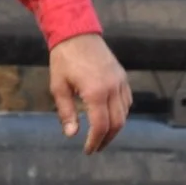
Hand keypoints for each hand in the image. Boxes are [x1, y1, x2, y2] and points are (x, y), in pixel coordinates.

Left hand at [49, 32, 130, 154]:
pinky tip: (109, 118)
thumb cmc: (64, 60)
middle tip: (95, 148)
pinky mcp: (122, 77)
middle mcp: (113, 88)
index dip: (95, 141)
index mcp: (96, 92)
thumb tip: (72, 134)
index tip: (88, 150)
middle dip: (107, 139)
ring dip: (115, 128)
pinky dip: (120, 113)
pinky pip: (127, 101)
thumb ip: (66, 112)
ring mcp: (121, 82)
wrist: (77, 34)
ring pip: (125, 113)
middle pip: (117, 123)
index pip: (100, 125)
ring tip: (101, 136)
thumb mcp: (58, 87)